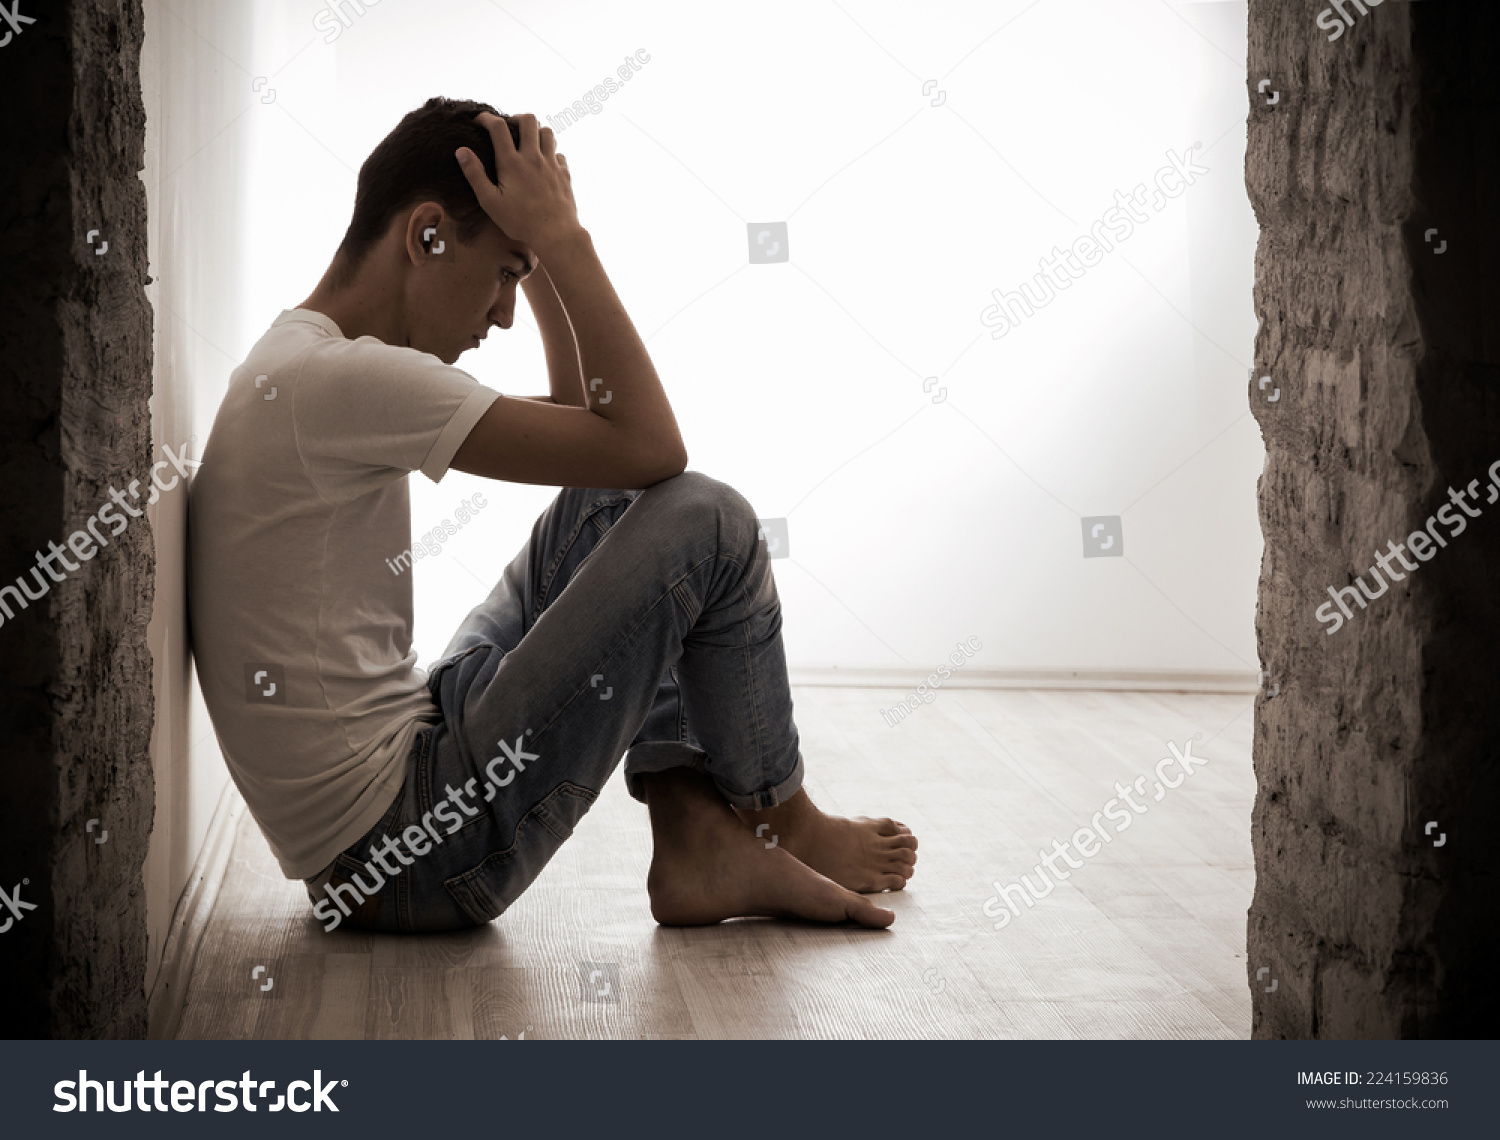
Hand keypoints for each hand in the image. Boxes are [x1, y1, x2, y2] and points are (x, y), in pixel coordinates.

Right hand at [456, 112, 579, 249]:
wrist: (555, 235)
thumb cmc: (520, 221)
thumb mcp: (490, 202)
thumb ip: (475, 174)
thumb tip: (461, 151)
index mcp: (512, 162)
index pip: (498, 126)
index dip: (486, 118)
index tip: (479, 121)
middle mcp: (533, 158)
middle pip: (529, 120)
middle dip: (516, 118)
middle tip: (508, 128)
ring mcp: (551, 164)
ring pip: (547, 132)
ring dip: (536, 131)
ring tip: (527, 142)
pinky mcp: (564, 174)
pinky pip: (559, 154)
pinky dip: (550, 153)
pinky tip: (544, 164)